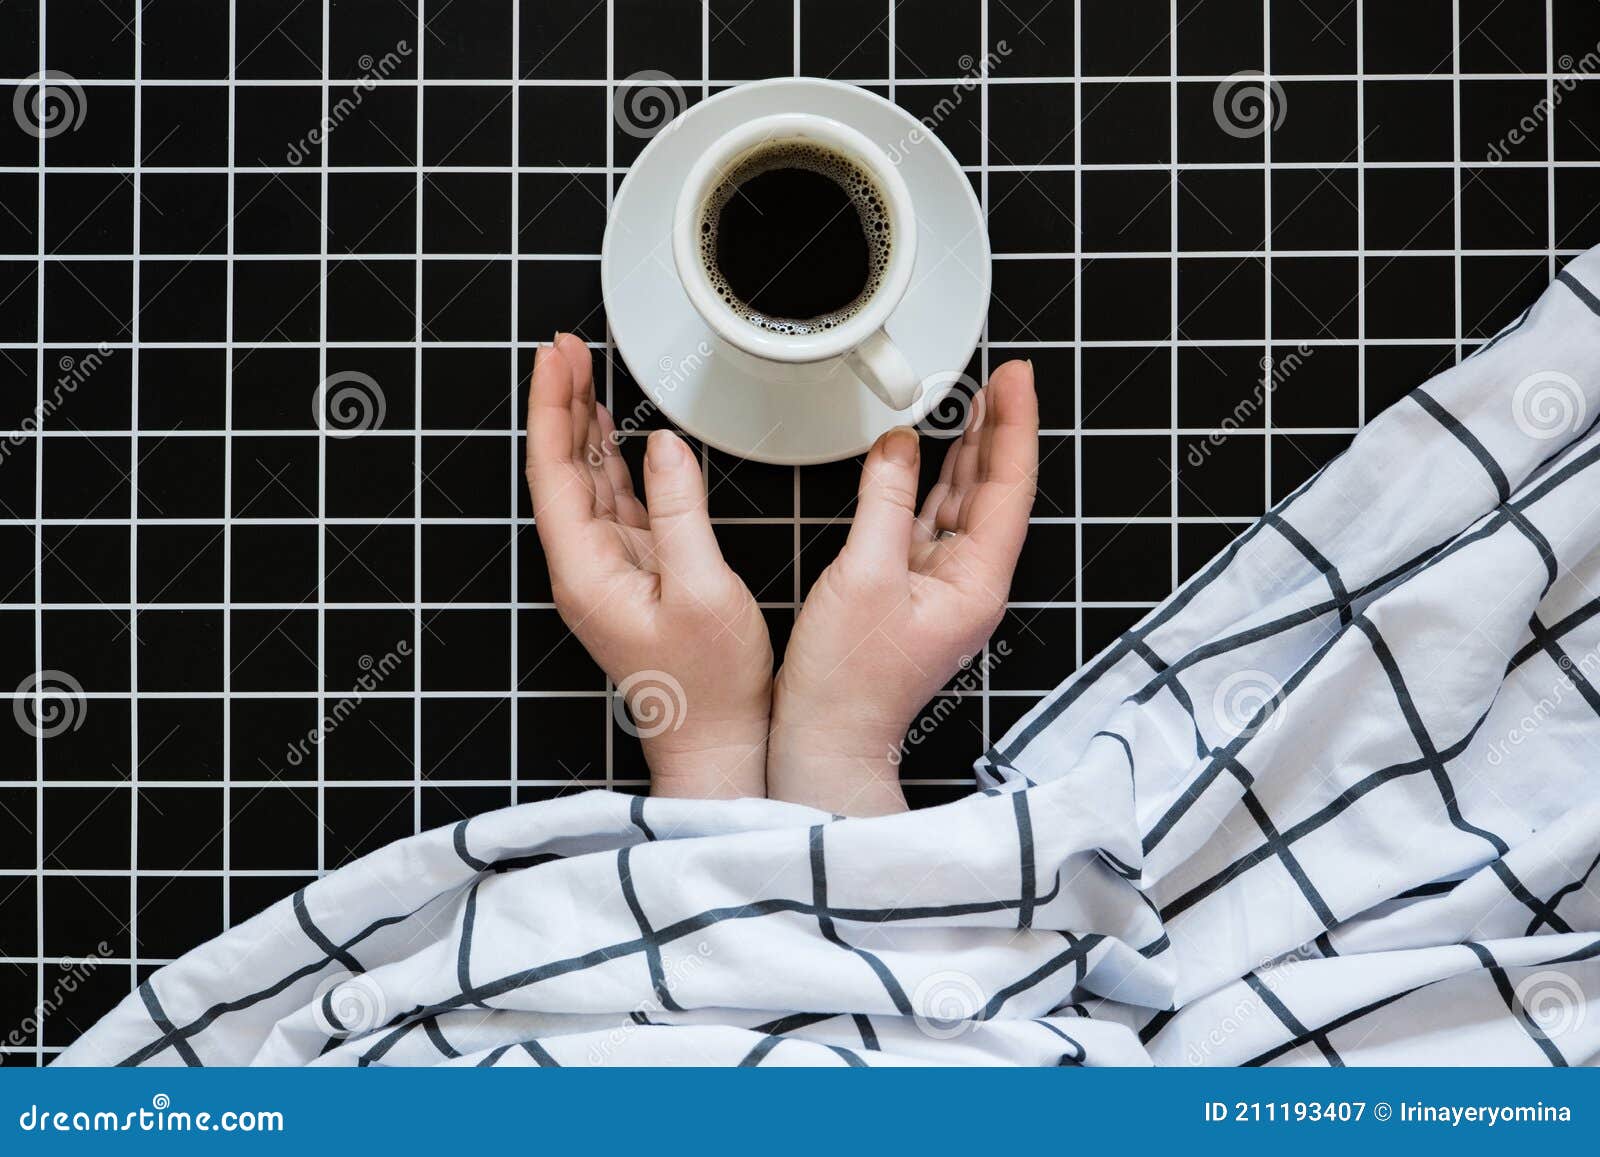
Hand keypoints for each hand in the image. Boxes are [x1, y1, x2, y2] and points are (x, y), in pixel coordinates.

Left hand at [524, 334, 772, 798]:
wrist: (714, 741)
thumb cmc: (709, 685)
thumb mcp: (702, 590)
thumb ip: (680, 513)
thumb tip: (665, 449)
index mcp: (585, 571)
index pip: (552, 471)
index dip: (552, 407)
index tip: (556, 357)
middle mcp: (584, 567)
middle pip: (560, 468)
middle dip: (562, 402)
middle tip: (568, 346)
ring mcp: (606, 570)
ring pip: (584, 481)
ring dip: (582, 425)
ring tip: (584, 370)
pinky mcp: (632, 574)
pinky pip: (612, 503)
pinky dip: (610, 460)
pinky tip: (611, 432)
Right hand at [767, 361, 1038, 814]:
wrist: (828, 739)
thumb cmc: (848, 680)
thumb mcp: (864, 576)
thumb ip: (885, 503)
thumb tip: (898, 446)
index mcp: (976, 582)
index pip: (1009, 487)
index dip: (1014, 426)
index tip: (1015, 378)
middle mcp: (971, 583)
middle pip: (995, 490)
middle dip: (998, 429)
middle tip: (1000, 376)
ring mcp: (944, 588)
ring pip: (964, 504)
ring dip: (968, 451)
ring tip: (973, 400)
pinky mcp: (913, 592)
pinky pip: (932, 523)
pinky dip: (931, 484)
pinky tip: (927, 455)